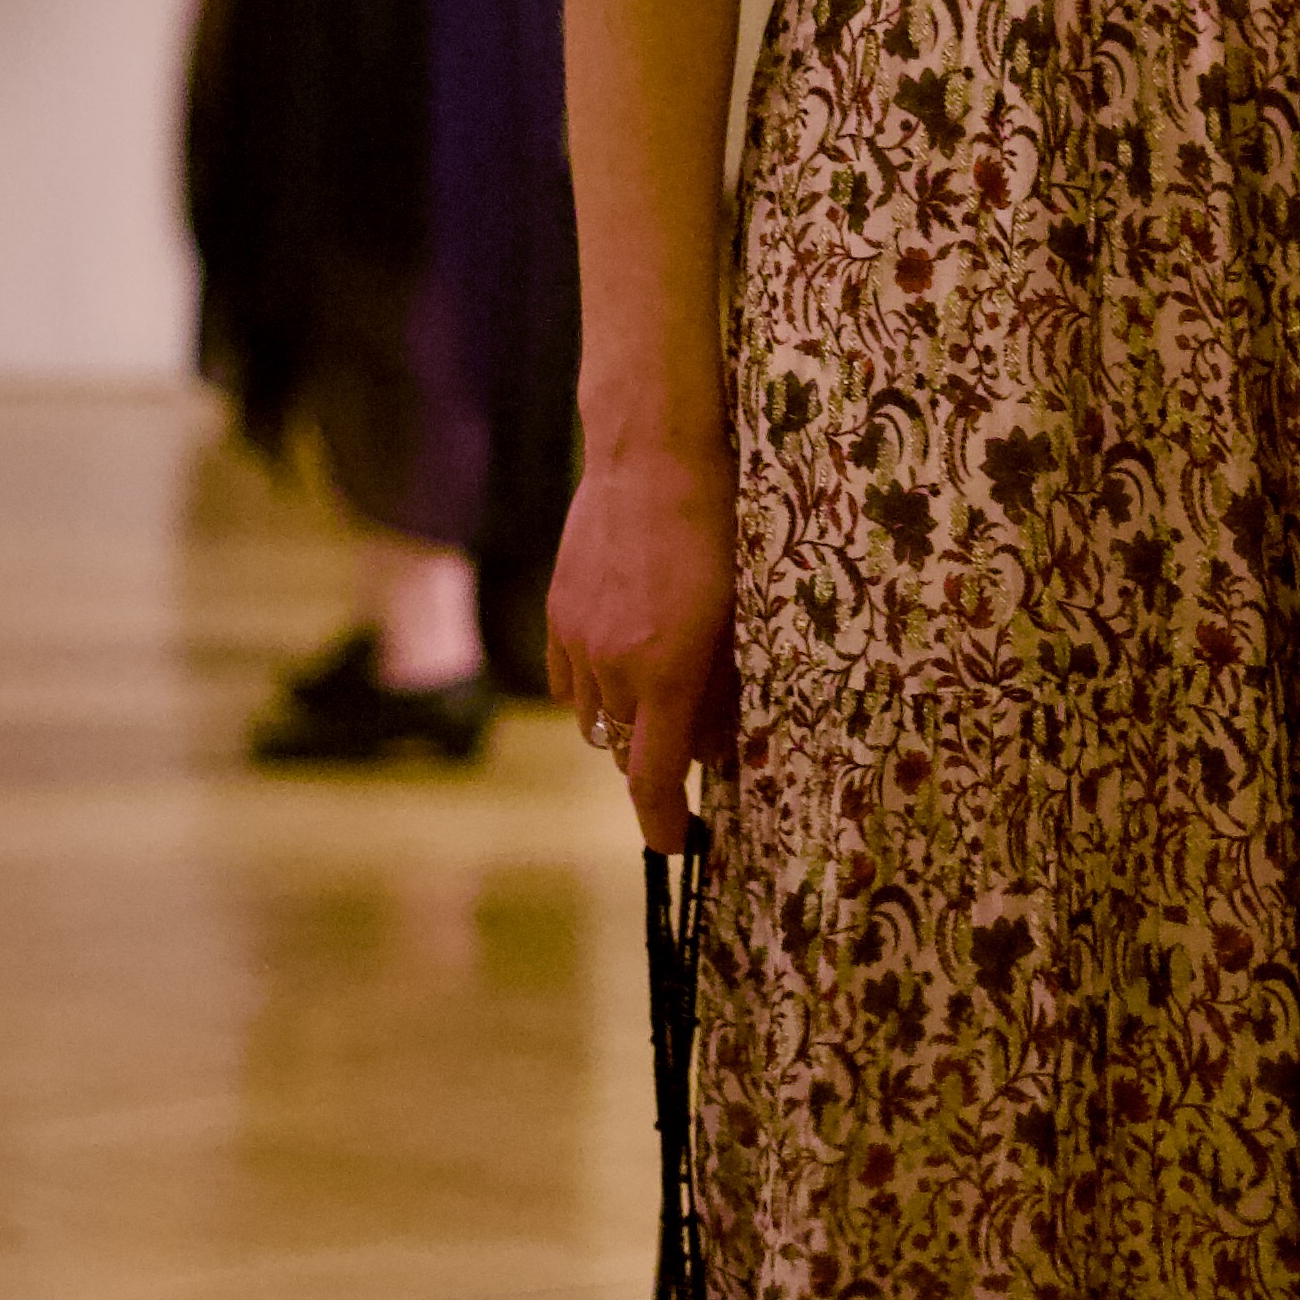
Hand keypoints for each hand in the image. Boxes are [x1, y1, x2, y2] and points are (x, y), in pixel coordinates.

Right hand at [543, 441, 739, 851]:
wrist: (651, 454)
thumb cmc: (719, 527)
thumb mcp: (742, 612)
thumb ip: (726, 688)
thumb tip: (717, 749)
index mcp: (666, 672)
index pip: (652, 779)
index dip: (662, 824)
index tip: (677, 845)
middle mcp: (614, 665)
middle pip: (627, 749)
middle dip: (658, 752)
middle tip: (697, 731)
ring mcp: (578, 639)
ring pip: (597, 717)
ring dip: (627, 717)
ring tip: (664, 672)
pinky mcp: (557, 613)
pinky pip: (571, 681)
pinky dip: (596, 685)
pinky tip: (625, 652)